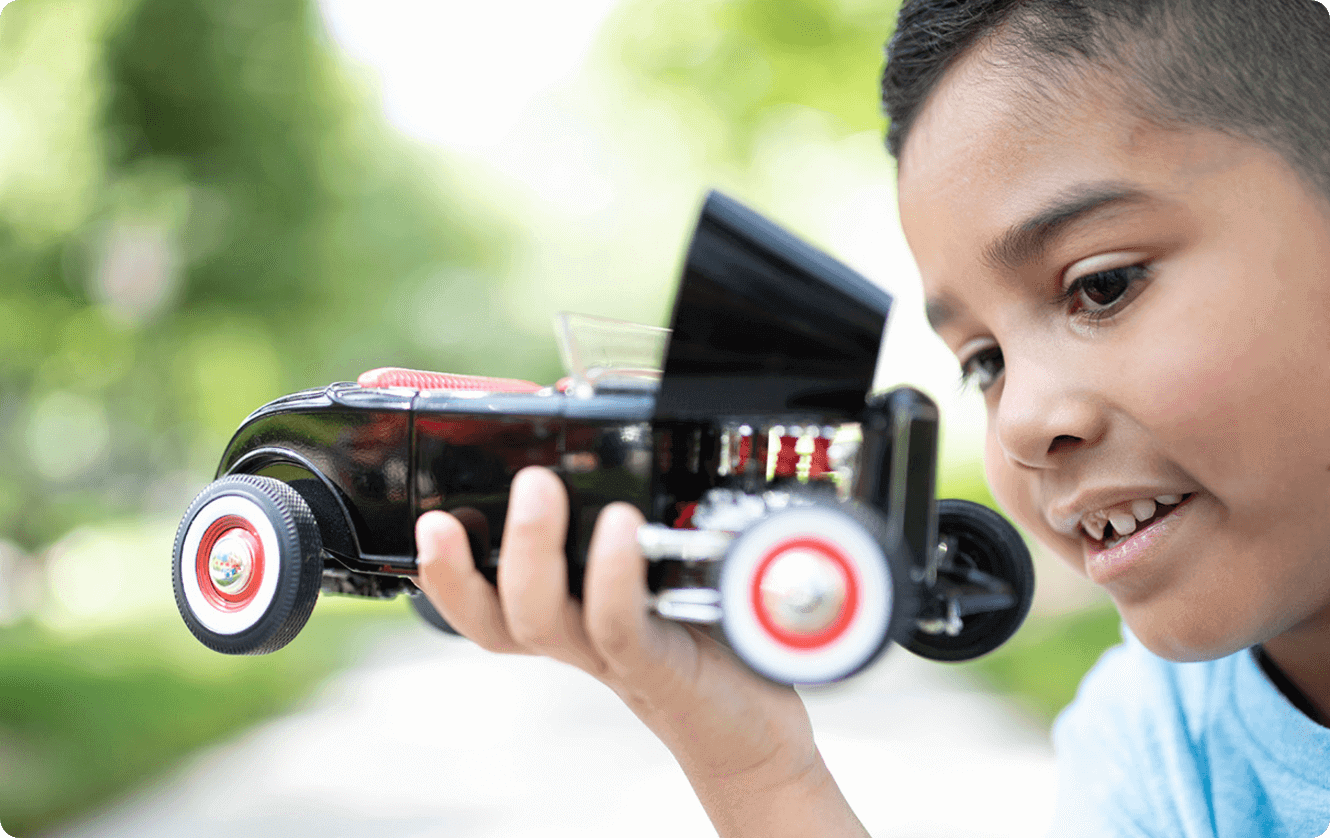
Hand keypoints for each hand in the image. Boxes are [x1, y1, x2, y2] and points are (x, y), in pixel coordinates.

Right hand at [414, 466, 866, 835]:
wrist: (759, 728)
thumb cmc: (710, 640)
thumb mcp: (664, 569)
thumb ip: (631, 522)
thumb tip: (612, 441)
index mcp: (568, 614)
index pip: (482, 601)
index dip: (444, 572)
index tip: (429, 520)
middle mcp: (578, 638)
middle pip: (494, 617)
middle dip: (463, 562)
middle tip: (487, 488)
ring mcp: (614, 655)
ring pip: (539, 619)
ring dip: (529, 550)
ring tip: (537, 486)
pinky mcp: (659, 666)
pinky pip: (618, 626)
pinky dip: (611, 575)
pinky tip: (619, 527)